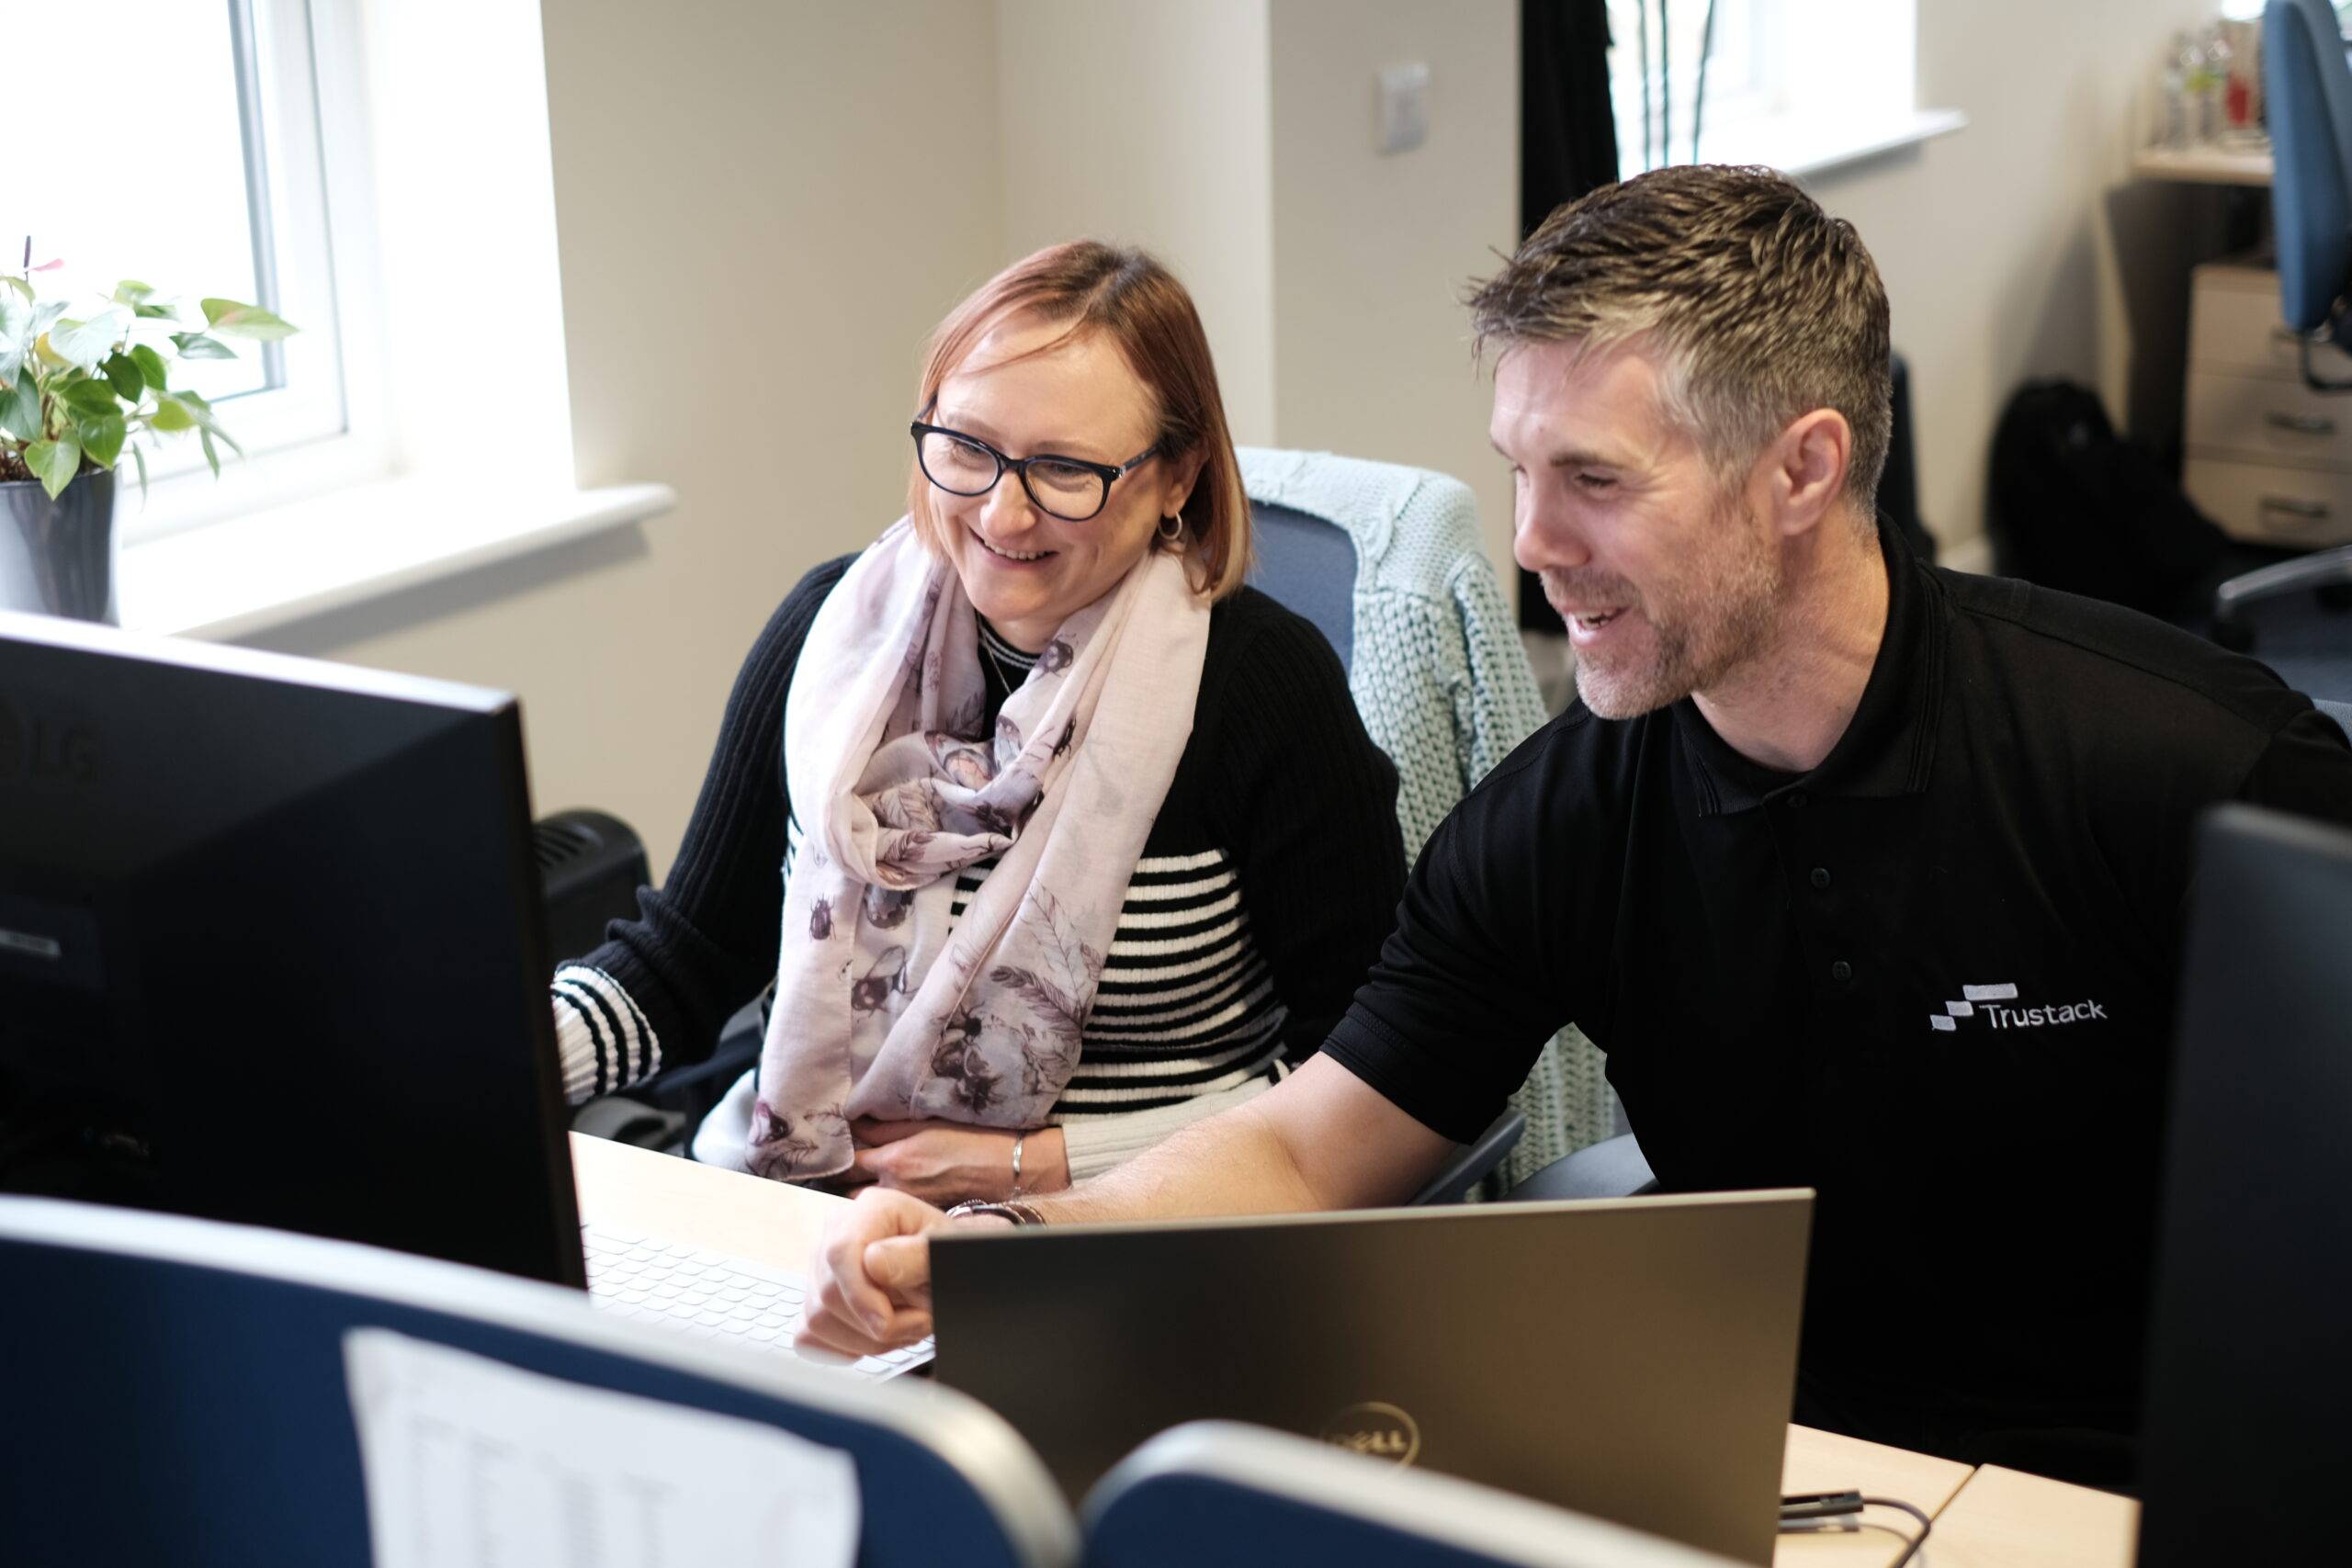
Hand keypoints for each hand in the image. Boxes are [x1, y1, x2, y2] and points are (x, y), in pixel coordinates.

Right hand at [797, 1186, 1006, 1356]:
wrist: (946, 1263)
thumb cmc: (946, 1253)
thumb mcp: (946, 1249)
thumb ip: (915, 1255)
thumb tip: (872, 1263)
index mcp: (872, 1209)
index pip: (840, 1251)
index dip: (860, 1295)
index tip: (886, 1322)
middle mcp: (838, 1232)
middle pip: (829, 1293)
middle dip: (877, 1325)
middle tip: (920, 1321)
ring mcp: (821, 1266)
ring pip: (818, 1320)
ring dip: (868, 1339)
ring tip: (905, 1327)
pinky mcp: (815, 1298)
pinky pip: (810, 1336)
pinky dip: (846, 1346)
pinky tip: (876, 1334)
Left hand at [848, 1118, 1067, 1204]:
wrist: (1010, 1169)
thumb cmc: (972, 1140)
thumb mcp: (927, 1123)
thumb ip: (887, 1127)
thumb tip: (853, 1124)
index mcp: (895, 1161)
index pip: (846, 1164)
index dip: (833, 1158)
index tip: (823, 1153)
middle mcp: (896, 1189)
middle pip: (848, 1194)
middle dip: (839, 1186)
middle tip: (832, 1176)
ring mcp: (908, 1208)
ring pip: (867, 1208)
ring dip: (857, 1200)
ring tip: (853, 1192)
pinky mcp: (921, 1218)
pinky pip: (890, 1215)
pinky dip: (881, 1210)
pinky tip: (881, 1204)